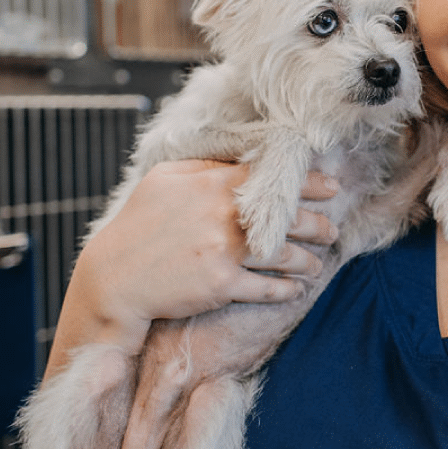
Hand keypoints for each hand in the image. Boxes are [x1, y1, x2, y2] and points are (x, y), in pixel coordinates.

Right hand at [51, 160, 339, 365]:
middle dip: (319, 224)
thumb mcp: (165, 181)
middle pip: (289, 216)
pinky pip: (266, 288)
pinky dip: (286, 289)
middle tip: (332, 229)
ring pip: (284, 254)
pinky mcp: (221, 284)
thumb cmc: (138, 225)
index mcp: (211, 185)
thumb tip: (240, 159)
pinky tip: (297, 289)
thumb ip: (205, 168)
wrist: (115, 277)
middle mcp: (222, 215)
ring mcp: (223, 251)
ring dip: (307, 261)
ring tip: (317, 264)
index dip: (309, 183)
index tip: (332, 187)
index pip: (272, 178)